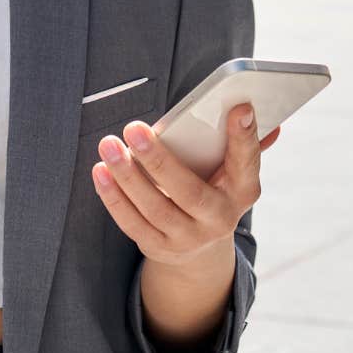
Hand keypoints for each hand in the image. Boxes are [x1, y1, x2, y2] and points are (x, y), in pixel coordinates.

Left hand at [90, 102, 280, 267]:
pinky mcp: (160, 248)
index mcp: (244, 191)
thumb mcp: (232, 171)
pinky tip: (100, 171)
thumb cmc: (214, 189)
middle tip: (134, 128)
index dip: (244, 137)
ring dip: (127, 176)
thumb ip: (239, 142)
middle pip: (189, 192)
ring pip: (155, 208)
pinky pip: (132, 223)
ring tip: (109, 145)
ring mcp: (189, 238)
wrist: (201, 248)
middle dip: (159, 160)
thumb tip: (252, 105)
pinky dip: (113, 197)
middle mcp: (220, 219)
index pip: (247, 163)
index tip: (238, 107)